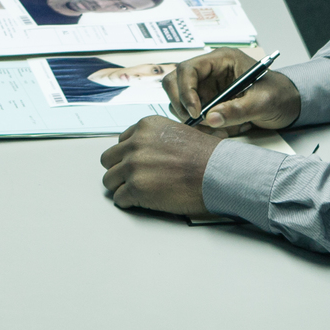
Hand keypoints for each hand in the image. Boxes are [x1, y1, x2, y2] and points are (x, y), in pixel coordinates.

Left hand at [100, 115, 218, 215]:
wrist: (219, 173)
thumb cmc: (208, 156)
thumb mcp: (179, 132)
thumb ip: (157, 139)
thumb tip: (148, 151)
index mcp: (146, 127)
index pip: (121, 142)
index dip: (128, 155)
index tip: (135, 164)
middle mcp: (136, 143)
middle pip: (109, 160)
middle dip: (120, 170)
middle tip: (132, 179)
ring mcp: (133, 166)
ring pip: (109, 179)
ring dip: (121, 187)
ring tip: (137, 192)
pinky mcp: (136, 188)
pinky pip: (118, 198)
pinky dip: (128, 202)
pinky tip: (140, 202)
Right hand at [163, 48, 300, 132]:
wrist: (288, 105)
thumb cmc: (280, 94)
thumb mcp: (263, 102)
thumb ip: (238, 110)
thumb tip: (211, 118)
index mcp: (222, 60)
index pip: (188, 69)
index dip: (186, 90)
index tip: (196, 112)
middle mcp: (210, 72)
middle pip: (175, 81)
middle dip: (182, 104)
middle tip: (196, 122)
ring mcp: (207, 87)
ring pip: (180, 100)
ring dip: (192, 118)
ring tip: (217, 130)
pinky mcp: (208, 102)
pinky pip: (192, 114)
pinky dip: (201, 126)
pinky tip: (221, 131)